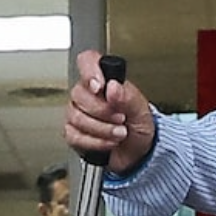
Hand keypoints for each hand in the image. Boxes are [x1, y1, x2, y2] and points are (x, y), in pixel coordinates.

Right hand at [66, 52, 153, 170]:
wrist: (138, 154)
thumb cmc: (138, 128)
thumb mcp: (141, 110)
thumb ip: (128, 96)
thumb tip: (112, 86)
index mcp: (104, 81)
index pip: (87, 61)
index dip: (89, 72)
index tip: (100, 87)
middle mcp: (88, 95)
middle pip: (79, 94)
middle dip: (103, 111)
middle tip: (121, 118)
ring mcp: (78, 114)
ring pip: (77, 117)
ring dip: (102, 129)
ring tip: (119, 132)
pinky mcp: (74, 134)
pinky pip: (74, 136)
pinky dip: (95, 142)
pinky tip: (108, 142)